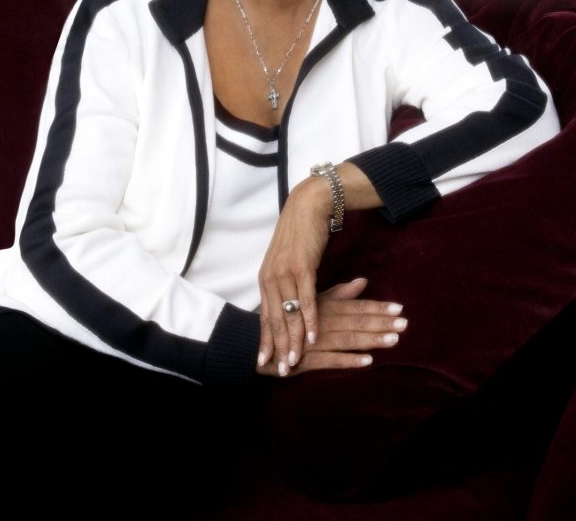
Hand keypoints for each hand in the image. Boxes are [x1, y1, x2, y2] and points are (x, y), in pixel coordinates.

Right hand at [256, 278, 406, 376]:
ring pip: (347, 339)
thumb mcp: (313, 302)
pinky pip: (330, 360)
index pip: (356, 306)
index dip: (378, 308)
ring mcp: (314, 341)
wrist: (258, 341)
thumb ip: (339, 294)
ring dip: (371, 340)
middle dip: (381, 323)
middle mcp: (321, 321)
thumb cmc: (288, 319)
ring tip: (393, 340)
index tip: (399, 308)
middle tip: (405, 323)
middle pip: (355, 321)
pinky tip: (367, 361)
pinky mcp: (306, 360)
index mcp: (323, 306)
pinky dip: (348, 360)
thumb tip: (363, 281)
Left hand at [257, 174, 332, 376]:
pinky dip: (310, 320)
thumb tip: (289, 307)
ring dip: (293, 341)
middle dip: (277, 348)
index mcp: (266, 279)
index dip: (265, 340)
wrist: (308, 207)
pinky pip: (306, 300)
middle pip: (274, 320)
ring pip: (289, 314)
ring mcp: (285, 273)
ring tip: (295, 362)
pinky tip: (314, 337)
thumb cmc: (300, 236)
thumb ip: (288, 286)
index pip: (265, 316)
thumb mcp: (289, 264)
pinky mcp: (302, 268)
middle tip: (279, 371)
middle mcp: (271, 278)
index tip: (264, 361)